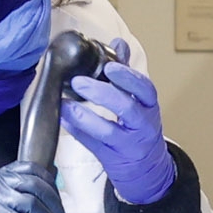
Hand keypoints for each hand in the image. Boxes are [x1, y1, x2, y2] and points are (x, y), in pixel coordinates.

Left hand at [58, 62, 176, 205]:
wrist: (148, 169)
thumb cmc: (139, 128)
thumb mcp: (140, 101)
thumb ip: (127, 74)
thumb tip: (118, 43)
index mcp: (149, 106)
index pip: (145, 89)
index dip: (129, 77)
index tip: (110, 66)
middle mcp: (143, 125)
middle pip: (128, 109)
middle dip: (103, 94)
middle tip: (79, 81)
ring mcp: (128, 144)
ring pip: (109, 131)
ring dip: (85, 116)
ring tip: (66, 102)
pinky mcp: (112, 158)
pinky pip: (93, 144)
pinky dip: (77, 130)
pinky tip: (63, 117)